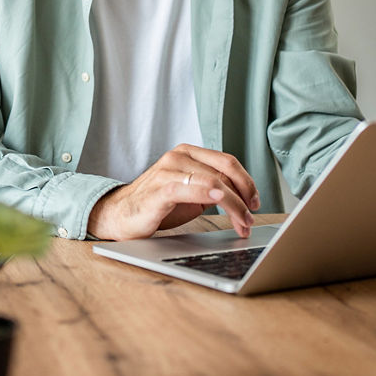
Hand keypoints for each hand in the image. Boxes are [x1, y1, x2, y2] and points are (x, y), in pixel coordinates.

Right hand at [87, 145, 260, 240]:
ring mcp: (168, 170)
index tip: (255, 203)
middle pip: (224, 171)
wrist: (120, 214)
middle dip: (244, 196)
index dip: (247, 182)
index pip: (227, 162)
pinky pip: (193, 188)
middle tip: (252, 216)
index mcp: (188, 153)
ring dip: (235, 204)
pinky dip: (212, 196)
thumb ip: (213, 188)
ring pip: (214, 182)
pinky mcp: (161, 188)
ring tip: (242, 223)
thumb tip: (244, 199)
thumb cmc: (157, 205)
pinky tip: (223, 204)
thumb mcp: (190, 193)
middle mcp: (178, 156)